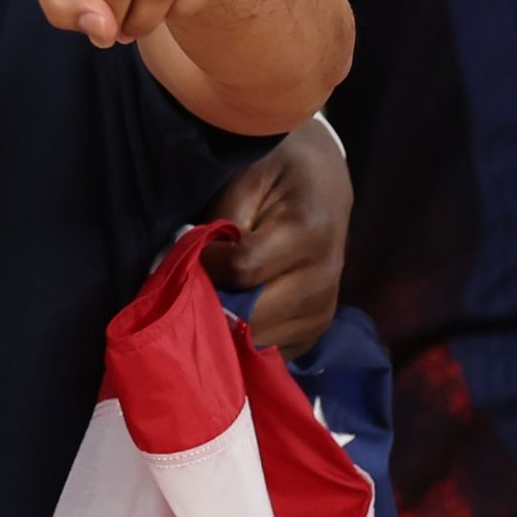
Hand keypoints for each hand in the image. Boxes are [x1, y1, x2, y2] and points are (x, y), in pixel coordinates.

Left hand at [199, 116, 350, 351]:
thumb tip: (195, 268)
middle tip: (192, 283)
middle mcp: (324, 277)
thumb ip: (223, 224)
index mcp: (308, 233)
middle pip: (253, 315)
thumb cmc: (277, 168)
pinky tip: (235, 310)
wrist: (324, 177)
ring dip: (229, 324)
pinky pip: (275, 348)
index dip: (207, 263)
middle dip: (213, 304)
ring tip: (215, 294)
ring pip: (261, 339)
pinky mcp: (320, 325)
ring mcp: (325, 306)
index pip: (241, 270)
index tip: (190, 248)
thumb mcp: (245, 177)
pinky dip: (248, 336)